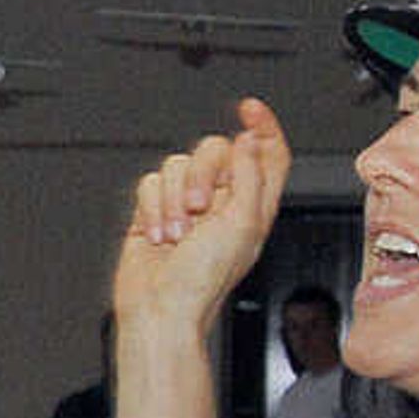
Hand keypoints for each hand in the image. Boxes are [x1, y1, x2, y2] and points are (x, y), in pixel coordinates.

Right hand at [115, 98, 294, 337]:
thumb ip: (249, 175)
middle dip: (202, 173)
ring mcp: (187, 205)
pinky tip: (159, 236)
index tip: (249, 108)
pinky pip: (150, 183)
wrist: (160, 310)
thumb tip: (248, 139)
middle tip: (199, 207)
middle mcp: (222, 201)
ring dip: (173, 199)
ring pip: (177, 164)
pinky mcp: (156, 211)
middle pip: (215, 150)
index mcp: (254, 204)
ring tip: (178, 234)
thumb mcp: (242, 224)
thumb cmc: (203, 282)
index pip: (268, 153)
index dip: (262, 126)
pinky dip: (152, 208)